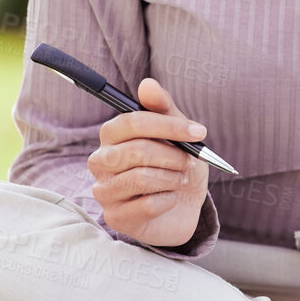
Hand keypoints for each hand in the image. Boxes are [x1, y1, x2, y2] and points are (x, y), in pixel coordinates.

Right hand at [88, 77, 208, 247]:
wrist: (184, 207)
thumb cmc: (177, 165)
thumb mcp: (178, 134)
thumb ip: (163, 108)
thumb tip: (148, 83)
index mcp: (113, 135)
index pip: (130, 122)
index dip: (167, 126)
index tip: (199, 132)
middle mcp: (100, 161)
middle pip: (136, 151)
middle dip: (173, 155)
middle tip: (189, 161)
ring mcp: (104, 190)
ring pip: (141, 178)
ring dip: (172, 178)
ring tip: (181, 179)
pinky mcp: (114, 217)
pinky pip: (147, 205)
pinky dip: (169, 200)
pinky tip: (170, 199)